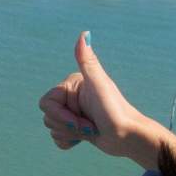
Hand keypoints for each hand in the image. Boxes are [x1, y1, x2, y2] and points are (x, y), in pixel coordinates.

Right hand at [39, 32, 164, 169]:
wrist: (129, 138)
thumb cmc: (116, 111)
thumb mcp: (99, 85)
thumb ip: (88, 61)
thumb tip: (84, 33)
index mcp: (72, 85)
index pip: (46, 103)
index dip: (60, 116)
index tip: (79, 121)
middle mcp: (71, 97)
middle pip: (48, 117)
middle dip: (68, 126)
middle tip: (90, 127)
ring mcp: (73, 113)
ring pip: (52, 128)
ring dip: (71, 134)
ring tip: (91, 131)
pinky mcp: (76, 129)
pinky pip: (58, 138)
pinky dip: (69, 142)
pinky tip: (86, 138)